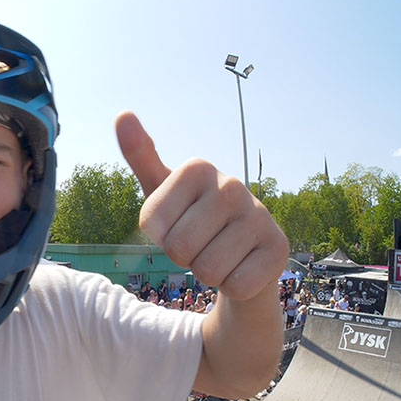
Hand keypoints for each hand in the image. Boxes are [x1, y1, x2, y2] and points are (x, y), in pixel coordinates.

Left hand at [116, 111, 287, 301]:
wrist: (240, 254)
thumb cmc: (192, 219)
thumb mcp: (162, 191)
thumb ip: (140, 156)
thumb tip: (122, 114)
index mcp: (198, 168)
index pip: (152, 223)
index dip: (159, 235)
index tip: (177, 225)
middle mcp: (232, 185)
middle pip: (179, 247)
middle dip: (182, 257)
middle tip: (198, 244)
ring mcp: (260, 215)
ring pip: (206, 268)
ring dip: (207, 272)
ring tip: (219, 255)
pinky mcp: (278, 248)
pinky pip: (235, 284)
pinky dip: (232, 285)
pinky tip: (240, 266)